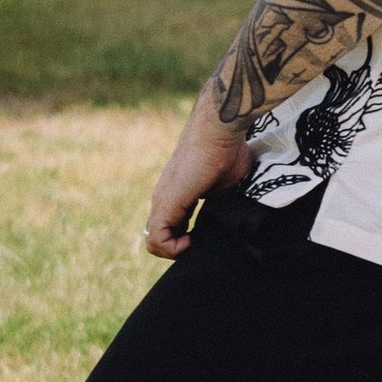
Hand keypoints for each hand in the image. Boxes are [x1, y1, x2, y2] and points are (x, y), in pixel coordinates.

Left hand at [144, 91, 252, 256]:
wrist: (219, 132)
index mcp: (178, 195)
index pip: (172, 228)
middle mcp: (164, 199)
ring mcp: (162, 201)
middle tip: (201, 243)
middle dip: (180, 247)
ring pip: (155, 242)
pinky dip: (173, 248)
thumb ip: (217, 206)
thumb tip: (223, 222)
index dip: (186, 240)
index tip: (206, 236)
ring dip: (176, 250)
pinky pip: (157, 239)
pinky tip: (192, 240)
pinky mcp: (166, 203)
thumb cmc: (227, 152)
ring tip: (196, 242)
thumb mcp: (224, 188)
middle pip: (161, 237)